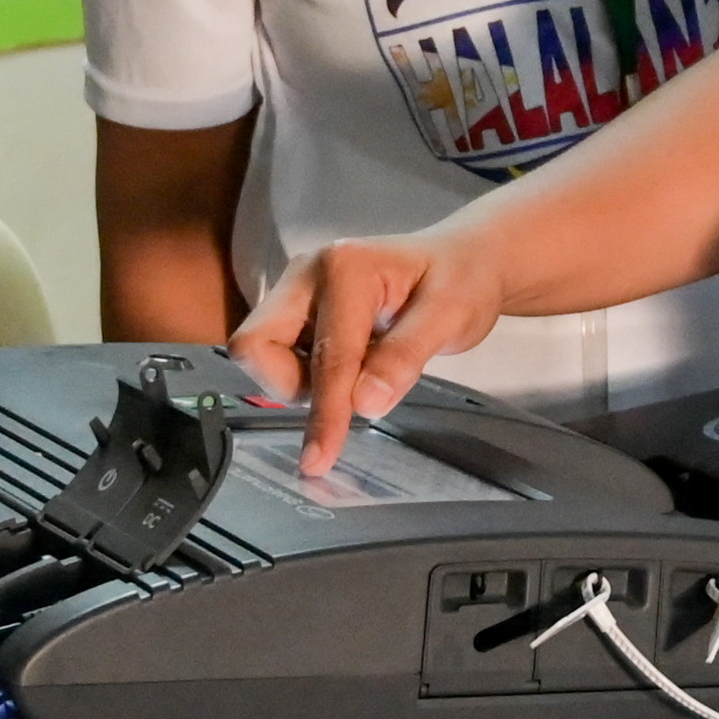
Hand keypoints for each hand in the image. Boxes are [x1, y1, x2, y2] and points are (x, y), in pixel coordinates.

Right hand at [231, 228, 511, 476]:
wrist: (463, 259)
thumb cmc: (460, 282)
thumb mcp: (450, 317)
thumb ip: (405, 357)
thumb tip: (365, 403)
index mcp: (346, 268)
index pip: (326, 356)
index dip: (325, 412)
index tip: (319, 459)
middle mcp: (307, 272)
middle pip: (256, 345)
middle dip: (290, 385)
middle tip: (347, 390)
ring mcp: (296, 289)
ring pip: (261, 354)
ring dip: (300, 380)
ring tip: (360, 369)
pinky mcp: (296, 308)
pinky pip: (276, 354)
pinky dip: (304, 373)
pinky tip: (350, 363)